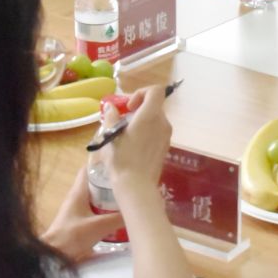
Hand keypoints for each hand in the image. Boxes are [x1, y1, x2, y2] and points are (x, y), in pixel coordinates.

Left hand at [40, 166, 124, 262]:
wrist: (54, 256)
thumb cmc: (72, 236)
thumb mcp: (99, 226)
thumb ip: (118, 219)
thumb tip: (137, 211)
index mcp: (78, 192)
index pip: (89, 169)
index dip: (103, 163)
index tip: (120, 163)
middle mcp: (77, 198)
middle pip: (96, 183)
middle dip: (112, 182)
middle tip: (131, 183)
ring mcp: (78, 210)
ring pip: (97, 198)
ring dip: (110, 198)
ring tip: (129, 199)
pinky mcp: (81, 223)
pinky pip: (97, 211)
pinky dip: (107, 211)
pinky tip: (120, 217)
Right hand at [102, 87, 174, 207]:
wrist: (136, 186)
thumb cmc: (122, 158)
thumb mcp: (110, 136)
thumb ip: (111, 117)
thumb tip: (110, 107)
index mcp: (150, 116)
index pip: (156, 91)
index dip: (141, 92)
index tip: (129, 106)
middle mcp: (162, 123)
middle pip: (154, 105)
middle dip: (138, 108)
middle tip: (122, 119)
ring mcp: (166, 136)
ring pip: (155, 119)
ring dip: (142, 120)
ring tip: (125, 133)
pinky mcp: (165, 147)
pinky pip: (157, 131)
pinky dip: (147, 131)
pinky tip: (133, 145)